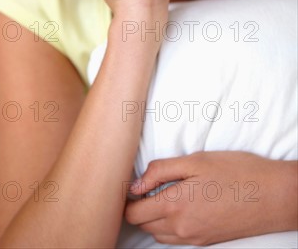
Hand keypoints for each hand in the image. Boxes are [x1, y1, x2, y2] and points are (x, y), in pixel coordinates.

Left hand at [125, 151, 297, 245]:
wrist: (272, 196)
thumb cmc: (235, 172)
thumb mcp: (195, 160)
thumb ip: (160, 171)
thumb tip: (135, 185)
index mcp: (174, 205)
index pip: (133, 213)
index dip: (127, 198)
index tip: (131, 183)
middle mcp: (181, 228)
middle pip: (143, 224)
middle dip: (139, 207)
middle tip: (146, 185)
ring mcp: (194, 238)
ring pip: (158, 233)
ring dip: (153, 217)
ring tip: (162, 193)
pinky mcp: (205, 242)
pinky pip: (175, 238)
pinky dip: (169, 225)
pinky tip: (180, 205)